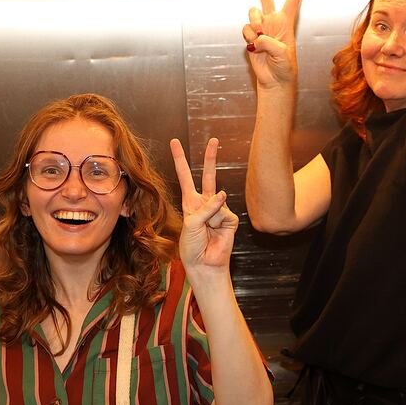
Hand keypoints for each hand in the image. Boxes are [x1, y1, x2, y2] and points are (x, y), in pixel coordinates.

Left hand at [171, 137, 238, 278]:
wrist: (204, 264)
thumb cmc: (191, 247)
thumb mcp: (190, 224)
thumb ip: (205, 207)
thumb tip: (223, 194)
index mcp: (190, 203)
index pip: (185, 177)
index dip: (179, 159)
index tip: (174, 142)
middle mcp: (205, 204)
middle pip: (208, 176)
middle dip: (211, 158)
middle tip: (214, 140)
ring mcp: (219, 210)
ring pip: (216, 200)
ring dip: (210, 216)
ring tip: (207, 231)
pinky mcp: (230, 219)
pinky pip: (225, 212)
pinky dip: (220, 220)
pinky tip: (217, 231)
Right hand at [243, 0, 304, 88]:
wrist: (275, 80)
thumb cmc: (284, 68)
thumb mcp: (282, 53)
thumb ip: (269, 42)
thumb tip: (256, 38)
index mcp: (286, 24)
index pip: (292, 1)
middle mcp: (273, 23)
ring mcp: (261, 29)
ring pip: (253, 13)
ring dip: (254, 22)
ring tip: (259, 35)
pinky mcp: (251, 37)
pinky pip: (246, 29)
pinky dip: (248, 35)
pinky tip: (253, 45)